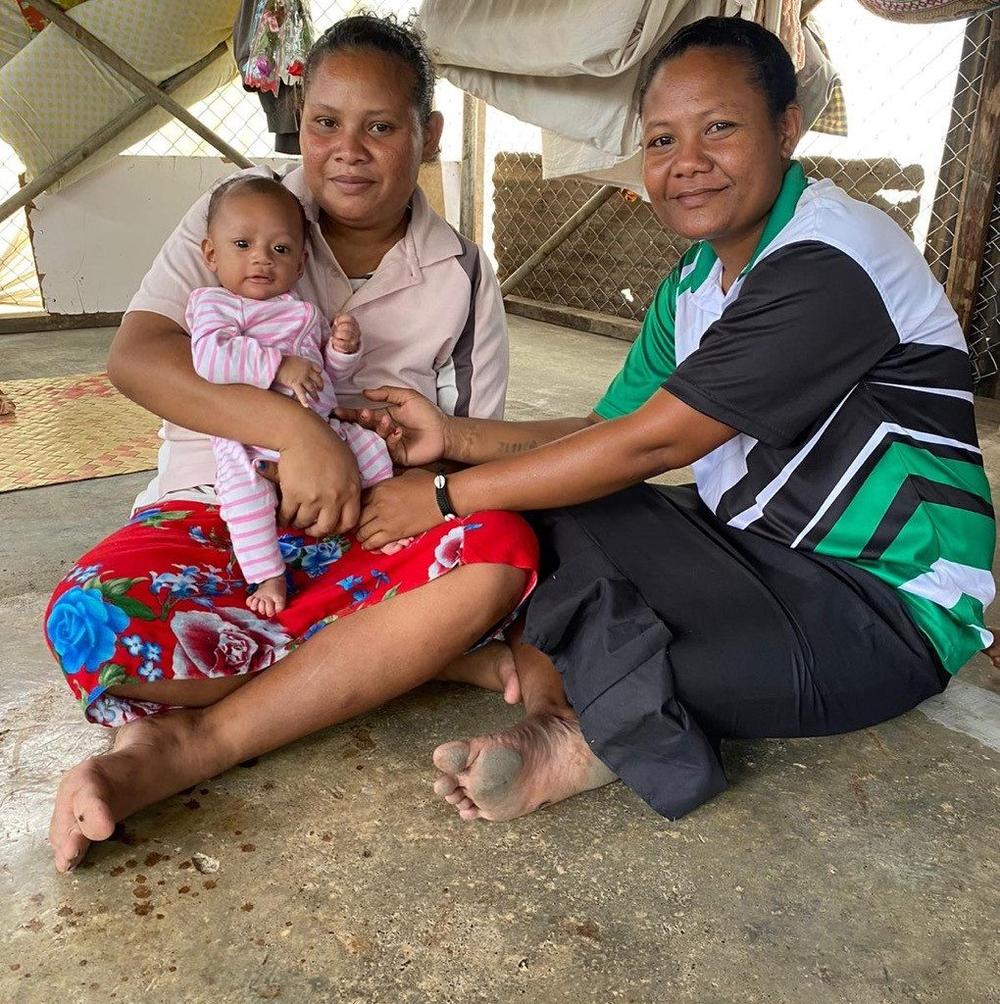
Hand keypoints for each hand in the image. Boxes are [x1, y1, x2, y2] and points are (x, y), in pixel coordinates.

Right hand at [254, 416, 360, 535]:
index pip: (350, 521)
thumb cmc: (326, 444)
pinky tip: (282, 516)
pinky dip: (283, 518)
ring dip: (298, 523)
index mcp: (351, 490)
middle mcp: (335, 497)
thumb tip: (344, 502)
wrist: (302, 433)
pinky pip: (287, 515)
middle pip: (326, 527)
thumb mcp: (349, 465)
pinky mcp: (294, 494)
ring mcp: (314, 497)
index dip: (338, 528)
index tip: (330, 526)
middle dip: (316, 531)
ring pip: (304, 522)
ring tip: (294, 519)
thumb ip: (349, 486)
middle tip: (309, 528)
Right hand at [275, 355, 322, 407]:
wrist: (276, 363)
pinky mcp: (295, 384)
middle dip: (320, 385)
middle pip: (317, 379)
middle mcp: (307, 371)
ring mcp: (302, 378)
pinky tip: (306, 405)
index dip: (319, 373)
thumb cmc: (283, 360)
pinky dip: (304, 400)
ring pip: (311, 388)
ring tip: (317, 400)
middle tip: (321, 390)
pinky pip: (301, 393)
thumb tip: (301, 368)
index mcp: (307, 363)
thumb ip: (301, 364)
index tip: (319, 376)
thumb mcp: (296, 358)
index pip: (318, 368)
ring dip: (315, 395)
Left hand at [330, 314, 359, 354]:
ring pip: (347, 335)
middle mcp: (356, 331)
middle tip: (335, 330)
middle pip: (348, 326)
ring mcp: (355, 340)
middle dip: (339, 328)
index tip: (335, 322)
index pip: (349, 318)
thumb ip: (338, 317)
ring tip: (334, 335)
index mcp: (354, 323)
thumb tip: (336, 314)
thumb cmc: (340, 331)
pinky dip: (336, 341)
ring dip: (338, 334)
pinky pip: (344, 344)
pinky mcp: (351, 347)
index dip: (341, 319)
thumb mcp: (339, 322)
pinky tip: (332, 340)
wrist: (341, 344)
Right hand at [335, 386, 446, 466]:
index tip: (337, 412)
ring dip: (378, 428)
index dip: (349, 414)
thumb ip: (386, 393)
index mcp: (382, 417)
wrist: (444, 431)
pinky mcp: (396, 455)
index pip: (362, 416)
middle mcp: (382, 431)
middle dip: (362, 420)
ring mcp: (388, 444)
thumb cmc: (427, 413)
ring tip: (386, 421)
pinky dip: (391, 440)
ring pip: (375, 438)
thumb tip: (365, 392)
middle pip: (365, 427)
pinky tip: (398, 432)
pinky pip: (388, 448)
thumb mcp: (407, 397)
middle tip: (364, 414)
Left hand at [357, 469, 441, 549]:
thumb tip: (385, 488)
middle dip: (355, 524)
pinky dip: (368, 545)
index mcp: (379, 488)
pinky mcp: (394, 533)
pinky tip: (369, 545)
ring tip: (362, 538)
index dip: (356, 508)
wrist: (442, 498)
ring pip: (361, 532)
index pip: (358, 501)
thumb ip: (389, 483)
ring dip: (361, 536)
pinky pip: (373, 542)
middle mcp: (378, 504)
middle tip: (357, 528)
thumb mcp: (404, 476)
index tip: (358, 513)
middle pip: (356, 518)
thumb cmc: (427, 484)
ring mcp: (385, 520)